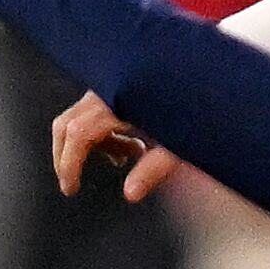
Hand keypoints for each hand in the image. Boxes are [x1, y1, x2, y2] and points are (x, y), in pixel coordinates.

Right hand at [51, 89, 183, 202]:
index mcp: (118, 103)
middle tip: (74, 180)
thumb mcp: (179, 142)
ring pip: (80, 118)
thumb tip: (130, 194)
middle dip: (67, 155)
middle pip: (67, 124)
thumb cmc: (195, 105)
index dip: (68, 164)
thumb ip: (153, 168)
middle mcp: (107, 91)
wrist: (202, 74)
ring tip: (129, 155)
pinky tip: (133, 140)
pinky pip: (94, 109)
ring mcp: (109, 85)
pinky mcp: (116, 83)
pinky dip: (103, 130)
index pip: (78, 135)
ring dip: (93, 144)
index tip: (70, 188)